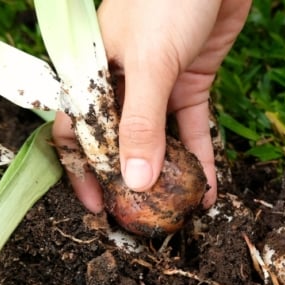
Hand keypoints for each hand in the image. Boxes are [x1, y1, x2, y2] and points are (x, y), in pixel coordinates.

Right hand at [53, 0, 251, 212]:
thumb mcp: (150, 64)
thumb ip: (141, 124)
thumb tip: (134, 182)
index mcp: (92, 73)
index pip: (76, 131)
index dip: (82, 171)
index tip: (97, 209)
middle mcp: (121, 82)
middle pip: (119, 142)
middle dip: (129, 181)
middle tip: (142, 220)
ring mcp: (157, 84)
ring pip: (158, 140)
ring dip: (169, 175)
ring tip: (179, 213)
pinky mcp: (191, 81)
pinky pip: (193, 128)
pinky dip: (201, 156)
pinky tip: (208, 188)